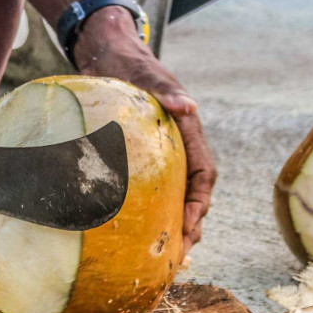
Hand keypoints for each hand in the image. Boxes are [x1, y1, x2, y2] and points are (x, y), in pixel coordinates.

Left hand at [75, 6, 215, 253]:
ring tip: (165, 258)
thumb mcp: (145, 75)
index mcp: (186, 132)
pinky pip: (153, 192)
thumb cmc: (128, 64)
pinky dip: (152, 215)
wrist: (108, 54)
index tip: (189, 225)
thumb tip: (187, 106)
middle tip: (178, 256)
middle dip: (191, 225)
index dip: (200, 202)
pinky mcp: (143, 160)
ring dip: (175, 226)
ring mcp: (162, 156)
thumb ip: (166, 90)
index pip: (204, 174)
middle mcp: (179, 148)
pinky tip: (138, 238)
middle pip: (194, 194)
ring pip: (176, 197)